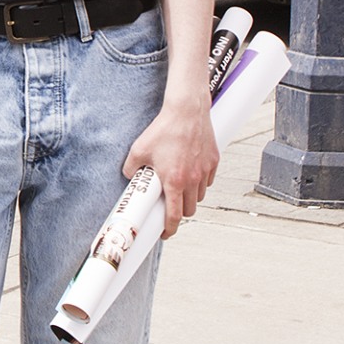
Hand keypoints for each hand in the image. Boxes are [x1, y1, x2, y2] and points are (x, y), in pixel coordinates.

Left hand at [122, 93, 218, 238]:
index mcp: (174, 180)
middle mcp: (193, 179)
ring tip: (179, 185)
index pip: (175, 215)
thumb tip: (130, 177)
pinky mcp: (214, 161)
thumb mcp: (138, 150)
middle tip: (170, 205)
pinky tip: (190, 172)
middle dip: (180, 212)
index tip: (165, 233)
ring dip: (190, 196)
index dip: (169, 229)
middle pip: (190, 210)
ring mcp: (205, 171)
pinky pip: (208, 181)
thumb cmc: (164, 129)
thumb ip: (131, 168)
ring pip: (200, 196)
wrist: (186, 111)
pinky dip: (200, 182)